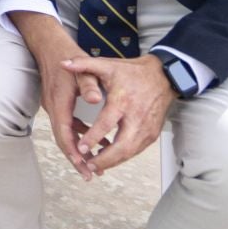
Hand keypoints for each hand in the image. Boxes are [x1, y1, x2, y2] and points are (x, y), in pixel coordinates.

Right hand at [15, 12, 104, 179]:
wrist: (48, 44)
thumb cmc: (65, 55)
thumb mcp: (81, 68)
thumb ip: (89, 84)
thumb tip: (95, 100)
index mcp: (59, 103)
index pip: (64, 135)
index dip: (74, 153)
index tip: (85, 168)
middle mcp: (54, 108)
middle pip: (63, 140)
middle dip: (76, 158)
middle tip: (90, 175)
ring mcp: (54, 106)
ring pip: (65, 134)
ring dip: (78, 148)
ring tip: (95, 163)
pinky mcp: (58, 103)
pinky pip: (68, 125)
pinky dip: (80, 135)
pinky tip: (96, 140)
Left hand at [63, 53, 175, 174]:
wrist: (164, 77)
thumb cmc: (134, 72)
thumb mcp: (107, 65)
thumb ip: (84, 65)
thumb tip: (63, 64)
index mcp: (123, 100)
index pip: (107, 123)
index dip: (93, 137)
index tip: (81, 147)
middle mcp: (136, 117)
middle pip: (122, 145)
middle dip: (105, 158)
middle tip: (88, 164)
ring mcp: (146, 128)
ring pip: (130, 152)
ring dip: (113, 161)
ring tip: (95, 165)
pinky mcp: (152, 134)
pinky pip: (137, 150)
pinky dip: (123, 157)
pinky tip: (109, 159)